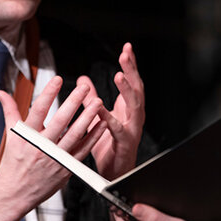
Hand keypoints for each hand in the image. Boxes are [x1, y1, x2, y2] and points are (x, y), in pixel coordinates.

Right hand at [0, 76, 106, 212]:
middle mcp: (42, 146)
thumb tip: (1, 93)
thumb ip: (9, 112)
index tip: (57, 79)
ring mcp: (55, 157)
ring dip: (88, 117)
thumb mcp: (11, 136)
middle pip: (60, 120)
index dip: (48, 94)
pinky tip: (102, 124)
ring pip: (75, 134)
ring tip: (97, 102)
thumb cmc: (13, 163)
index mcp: (27, 136)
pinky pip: (83, 150)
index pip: (38, 110)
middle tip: (85, 88)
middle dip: (73, 102)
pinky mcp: (66, 167)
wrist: (15, 193)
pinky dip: (94, 137)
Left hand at [79, 43, 145, 179]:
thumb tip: (83, 80)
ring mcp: (132, 129)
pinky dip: (110, 119)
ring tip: (120, 76)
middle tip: (126, 54)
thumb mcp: (98, 117)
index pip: (131, 81)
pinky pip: (118, 130)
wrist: (115, 173)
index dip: (130, 64)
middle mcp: (134, 116)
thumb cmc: (109, 146)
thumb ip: (91, 98)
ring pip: (134, 106)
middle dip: (132, 70)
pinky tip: (102, 110)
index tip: (127, 47)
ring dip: (127, 90)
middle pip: (137, 88)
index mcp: (128, 108)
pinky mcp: (125, 143)